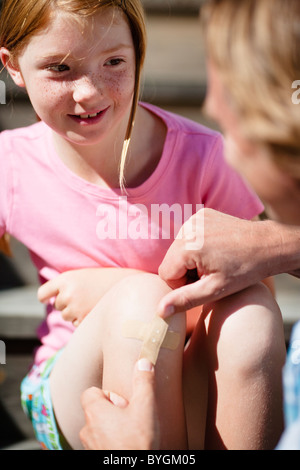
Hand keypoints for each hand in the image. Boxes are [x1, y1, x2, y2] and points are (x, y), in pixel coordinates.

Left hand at [37, 269, 104, 325]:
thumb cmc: (104, 279)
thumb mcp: (82, 276)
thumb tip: (52, 302)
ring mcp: (75, 308)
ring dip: (75, 312)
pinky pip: (76, 323)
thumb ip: (66, 285)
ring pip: (66, 316)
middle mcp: (67, 293)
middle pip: (57, 305)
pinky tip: (95, 309)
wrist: (126, 286)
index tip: (46, 299)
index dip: (45, 297)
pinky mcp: (83, 320)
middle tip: (85, 295)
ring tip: (91, 301)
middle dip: (68, 303)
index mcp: (65, 279)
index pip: (43, 293)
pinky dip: (84, 319)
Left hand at [80, 359, 159, 449]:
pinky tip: (127, 445)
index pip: (90, 392)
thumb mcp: (145, 407)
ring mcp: (89, 446)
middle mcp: (87, 428)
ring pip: (98, 428)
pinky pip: (100, 443)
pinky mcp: (95, 456)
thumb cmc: (137, 442)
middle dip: (113, 411)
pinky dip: (110, 442)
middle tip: (130, 418)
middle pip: (96, 410)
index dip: (107, 394)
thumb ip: (144, 382)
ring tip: (131, 433)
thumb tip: (144, 361)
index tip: (123, 403)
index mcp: (95, 411)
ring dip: (112, 428)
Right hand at [157, 208, 275, 317]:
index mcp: (188, 246)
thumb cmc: (244, 270)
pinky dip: (196, 246)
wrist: (268, 244)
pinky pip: (188, 237)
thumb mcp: (215, 290)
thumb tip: (160, 311)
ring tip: (213, 264)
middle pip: (170, 260)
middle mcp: (187, 228)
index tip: (204, 284)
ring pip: (178, 249)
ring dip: (190, 260)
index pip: (165, 273)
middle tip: (209, 276)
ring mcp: (194, 219)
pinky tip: (215, 251)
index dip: (182, 285)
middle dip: (185, 272)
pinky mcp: (202, 214)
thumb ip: (185, 299)